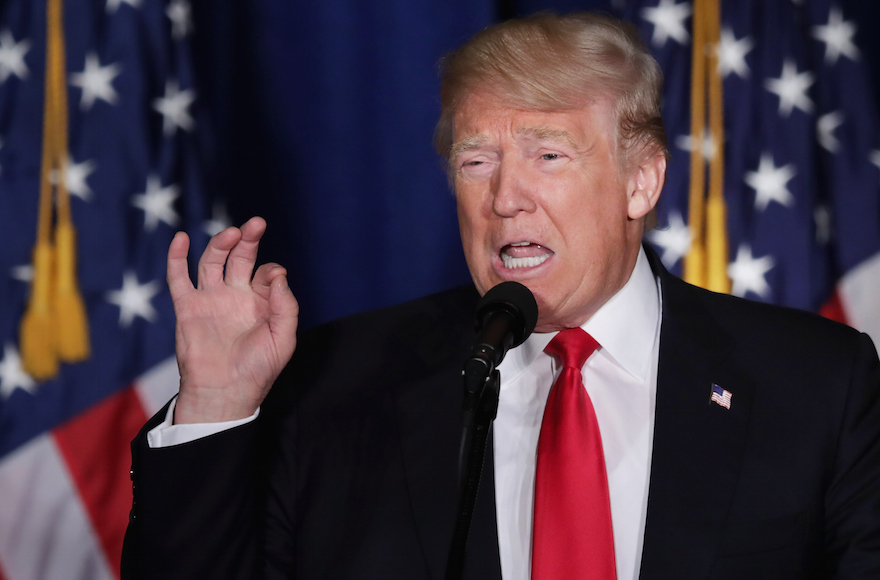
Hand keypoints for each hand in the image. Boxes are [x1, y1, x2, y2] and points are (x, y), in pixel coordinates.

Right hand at [168, 217, 298, 423]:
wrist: (224, 393)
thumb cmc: (257, 370)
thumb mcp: (283, 338)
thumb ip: (285, 305)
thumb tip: (276, 273)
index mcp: (260, 303)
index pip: (265, 273)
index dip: (271, 270)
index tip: (273, 277)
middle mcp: (235, 296)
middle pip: (240, 258)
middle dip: (248, 240)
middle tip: (256, 224)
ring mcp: (211, 299)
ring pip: (212, 262)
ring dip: (220, 244)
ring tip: (231, 233)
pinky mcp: (188, 307)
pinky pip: (179, 278)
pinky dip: (177, 257)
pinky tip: (181, 239)